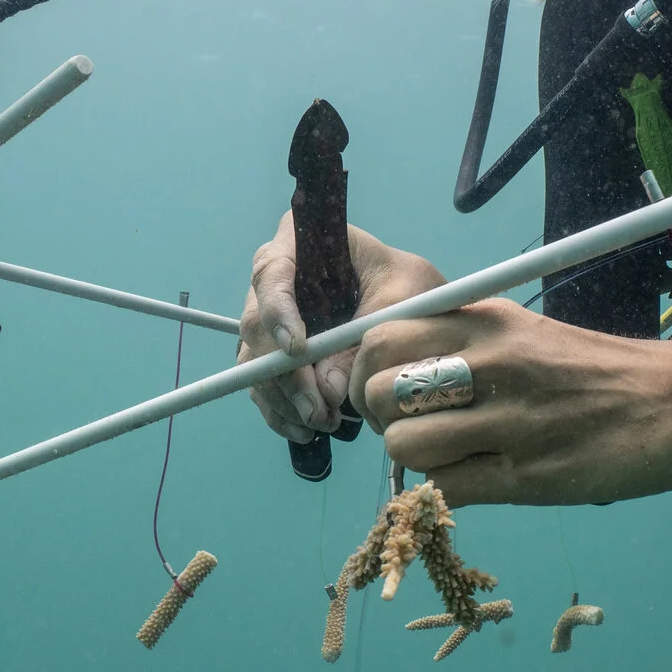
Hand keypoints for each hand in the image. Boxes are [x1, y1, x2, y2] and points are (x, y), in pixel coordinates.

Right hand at [239, 211, 446, 440]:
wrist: (416, 308)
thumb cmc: (410, 285)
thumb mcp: (401, 300)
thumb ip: (365, 337)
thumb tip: (327, 389)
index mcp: (300, 242)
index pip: (271, 272)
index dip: (277, 312)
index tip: (298, 350)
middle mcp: (275, 279)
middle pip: (257, 325)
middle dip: (284, 372)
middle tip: (317, 407)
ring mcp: (271, 319)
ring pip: (255, 361)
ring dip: (283, 398)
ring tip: (322, 422)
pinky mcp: (274, 354)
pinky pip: (263, 384)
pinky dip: (281, 411)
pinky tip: (305, 429)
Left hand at [353, 299, 671, 505]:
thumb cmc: (600, 371)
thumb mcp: (527, 333)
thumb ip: (464, 344)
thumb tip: (398, 372)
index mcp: (488, 322)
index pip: (382, 334)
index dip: (371, 370)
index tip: (393, 392)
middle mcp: (491, 363)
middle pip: (379, 390)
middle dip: (382, 419)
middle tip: (413, 429)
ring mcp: (507, 420)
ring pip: (403, 445)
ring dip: (414, 461)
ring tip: (446, 459)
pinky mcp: (525, 476)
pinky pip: (444, 489)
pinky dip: (443, 495)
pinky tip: (471, 483)